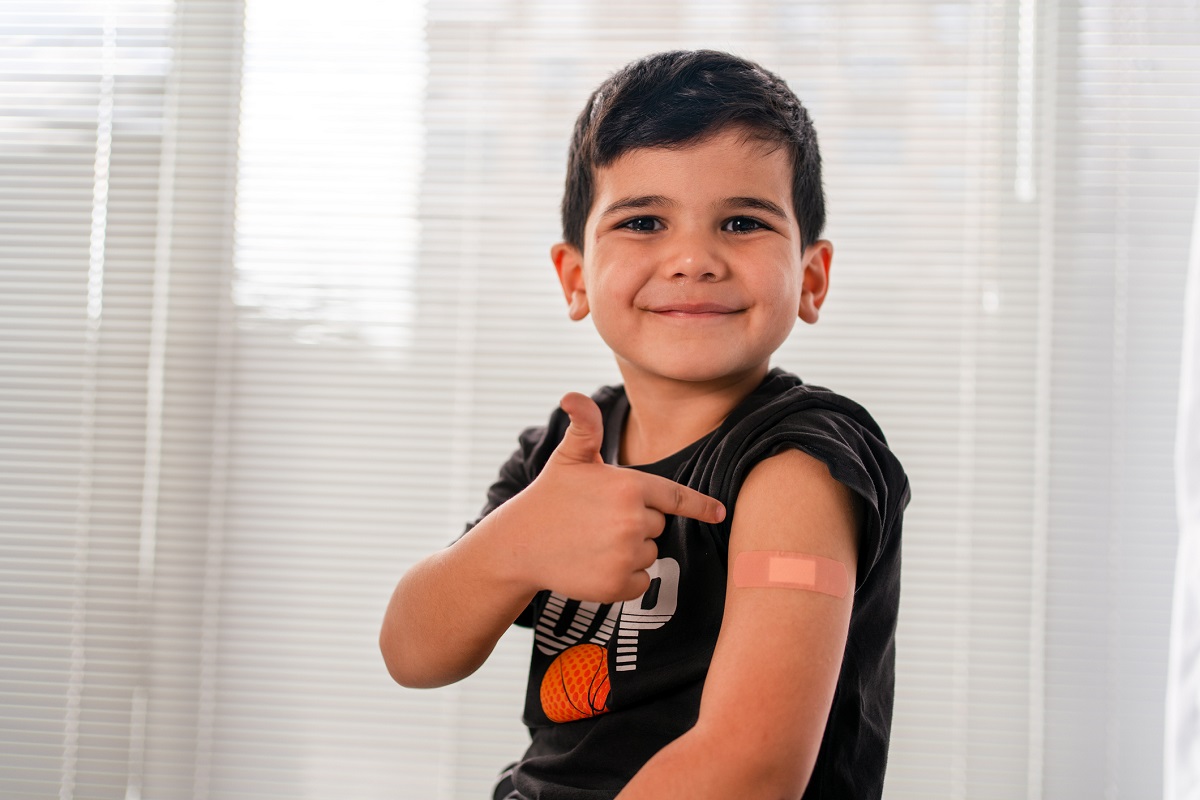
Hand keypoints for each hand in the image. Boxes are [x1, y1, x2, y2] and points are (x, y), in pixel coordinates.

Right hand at [505, 392, 724, 603]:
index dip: (701, 506)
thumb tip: (572, 396)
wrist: (519, 545)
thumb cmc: (550, 497)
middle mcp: (632, 521)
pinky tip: (594, 565)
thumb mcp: (569, 457)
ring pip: (649, 554)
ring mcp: (625, 555)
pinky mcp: (616, 585)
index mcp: (629, 486)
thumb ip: (585, 426)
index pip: (676, 497)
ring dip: (629, 551)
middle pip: (658, 525)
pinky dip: (624, 578)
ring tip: (593, 542)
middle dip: (636, 523)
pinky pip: (640, 582)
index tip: (720, 513)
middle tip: (599, 521)